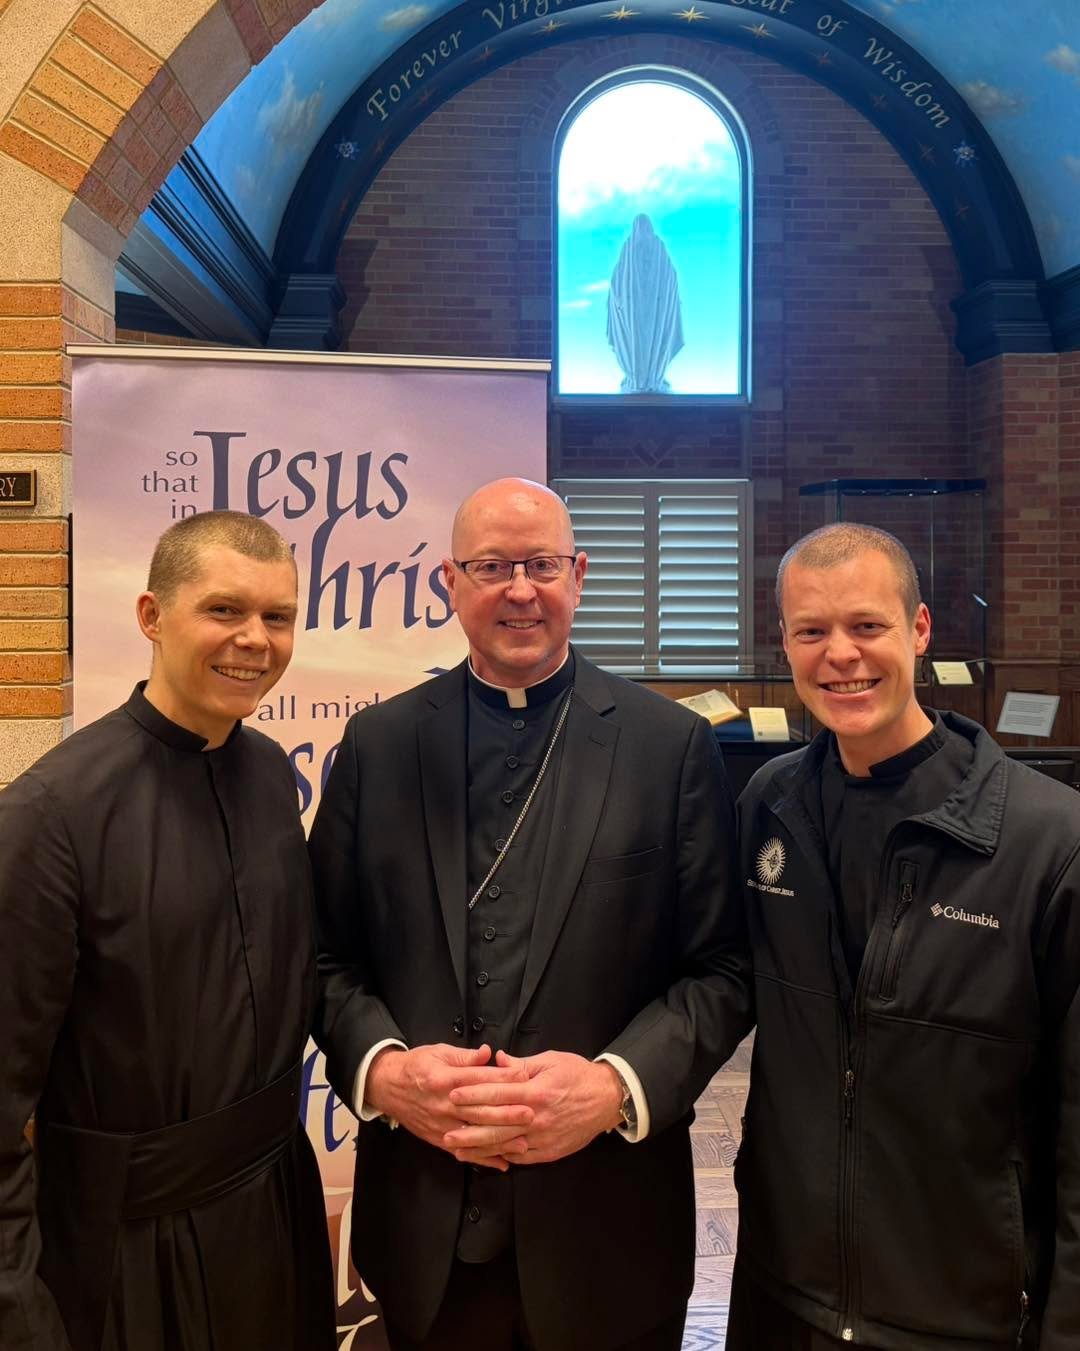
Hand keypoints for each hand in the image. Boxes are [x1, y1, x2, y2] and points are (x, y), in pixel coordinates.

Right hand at [366, 1043, 532, 1171]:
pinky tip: (502, 1163)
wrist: (388, 1087)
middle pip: (479, 1111)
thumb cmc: (416, 1066)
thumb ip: (465, 1056)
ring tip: (523, 1142)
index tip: (524, 1077)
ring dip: (500, 1140)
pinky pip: (464, 1152)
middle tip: (531, 1114)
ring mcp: (441, 1125)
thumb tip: (488, 1054)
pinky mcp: (439, 1140)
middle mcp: (444, 1105)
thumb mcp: (439, 1052)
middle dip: (507, 1113)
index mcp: (445, 1079)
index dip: (502, 1078)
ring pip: (475, 1136)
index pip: (478, 1080)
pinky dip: (483, 1160)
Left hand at [445, 1050, 623, 1165]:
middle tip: (445, 1128)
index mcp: (536, 1091)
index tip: (453, 1094)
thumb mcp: (551, 1061)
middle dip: (468, 1126)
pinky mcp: (549, 1152)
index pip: (498, 1094)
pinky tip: (485, 1157)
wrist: (608, 1098)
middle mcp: (537, 1117)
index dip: (473, 1094)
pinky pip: (520, 1157)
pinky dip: (501, 1157)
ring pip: (505, 1145)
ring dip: (479, 1148)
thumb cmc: (578, 1075)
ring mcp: (543, 1138)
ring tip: (457, 1149)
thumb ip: (521, 1064)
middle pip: (496, 1124)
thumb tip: (496, 1060)